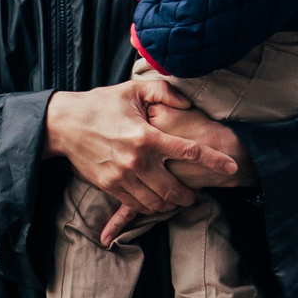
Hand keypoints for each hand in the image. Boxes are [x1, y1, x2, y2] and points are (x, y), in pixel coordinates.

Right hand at [46, 81, 238, 216]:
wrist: (65, 124)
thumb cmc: (101, 104)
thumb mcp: (133, 91)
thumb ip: (165, 93)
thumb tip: (189, 103)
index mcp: (147, 136)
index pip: (190, 151)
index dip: (215, 161)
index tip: (232, 167)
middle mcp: (137, 160)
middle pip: (176, 188)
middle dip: (191, 194)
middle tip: (197, 192)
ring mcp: (123, 177)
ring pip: (158, 202)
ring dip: (173, 203)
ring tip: (179, 198)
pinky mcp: (111, 186)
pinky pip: (138, 205)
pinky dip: (152, 207)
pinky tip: (157, 200)